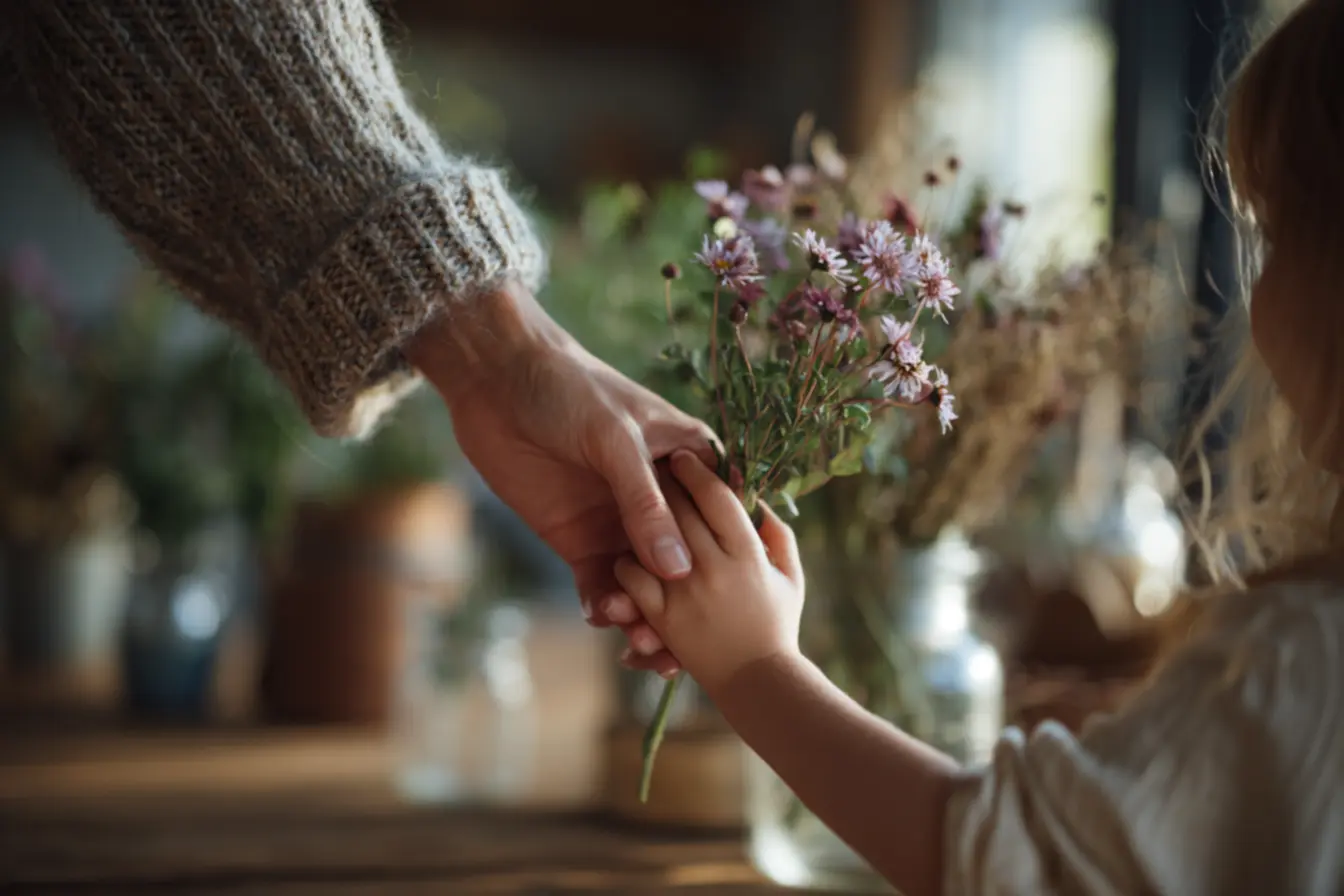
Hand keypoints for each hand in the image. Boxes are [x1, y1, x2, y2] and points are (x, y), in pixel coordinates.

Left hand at [407, 283, 715, 675]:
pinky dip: (604, 604)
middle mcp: (660, 500)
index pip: (719, 519)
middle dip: (685, 604)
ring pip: (645, 583)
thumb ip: (645, 504)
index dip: (727, 562)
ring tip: (639, 637)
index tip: (732, 603)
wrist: (496, 382)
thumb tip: (676, 568)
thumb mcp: (614, 439)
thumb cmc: (570, 389)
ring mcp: (619, 523)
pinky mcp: (579, 540)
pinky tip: (601, 614)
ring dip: (645, 613)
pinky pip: (600, 583)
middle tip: (678, 641)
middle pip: (684, 564)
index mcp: (687, 462)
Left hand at [612, 450, 804, 695]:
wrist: (756, 685)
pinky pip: (629, 580)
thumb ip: (779, 538)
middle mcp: (715, 569)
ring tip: (636, 515)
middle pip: (681, 510)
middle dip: (665, 486)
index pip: (719, 496)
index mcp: (748, 554)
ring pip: (651, 540)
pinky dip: (625, 568)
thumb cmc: (778, 626)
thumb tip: (762, 502)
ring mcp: (684, 593)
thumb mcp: (791, 577)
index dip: (700, 471)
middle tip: (653, 468)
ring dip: (643, 523)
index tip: (685, 457)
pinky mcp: (660, 618)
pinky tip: (629, 561)